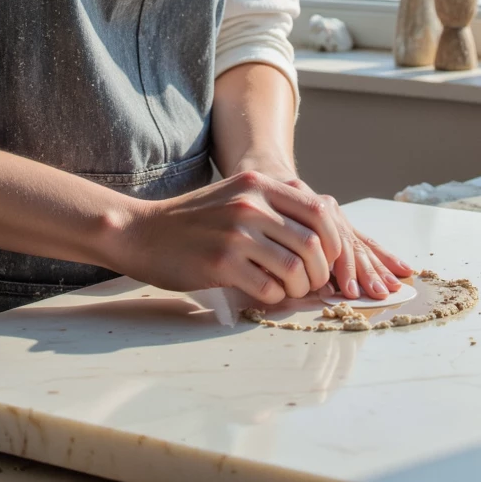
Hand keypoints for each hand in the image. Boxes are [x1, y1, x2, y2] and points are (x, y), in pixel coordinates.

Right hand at [114, 171, 412, 305]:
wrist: (142, 232)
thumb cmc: (195, 221)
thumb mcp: (236, 196)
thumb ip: (276, 207)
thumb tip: (327, 240)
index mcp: (259, 183)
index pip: (322, 212)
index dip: (338, 242)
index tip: (336, 263)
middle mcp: (251, 203)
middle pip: (315, 243)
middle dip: (323, 272)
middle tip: (315, 286)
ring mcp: (236, 233)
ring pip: (296, 270)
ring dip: (300, 289)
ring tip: (287, 290)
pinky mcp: (221, 263)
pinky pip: (269, 289)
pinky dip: (274, 298)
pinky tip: (261, 293)